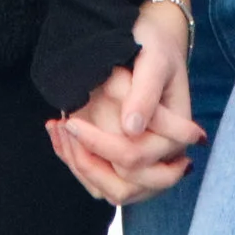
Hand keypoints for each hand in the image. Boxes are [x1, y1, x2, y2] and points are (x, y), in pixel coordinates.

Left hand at [44, 0, 202, 206]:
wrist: (151, 43)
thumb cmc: (155, 45)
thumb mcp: (154, 59)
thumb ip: (145, 93)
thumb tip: (132, 128)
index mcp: (176, 137)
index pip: (136, 157)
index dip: (102, 145)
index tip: (71, 121)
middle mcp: (165, 159)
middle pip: (126, 187)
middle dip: (88, 162)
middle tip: (64, 124)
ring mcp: (147, 165)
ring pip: (111, 191)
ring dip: (80, 166)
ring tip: (58, 127)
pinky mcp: (128, 162)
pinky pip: (102, 182)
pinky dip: (77, 163)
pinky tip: (59, 131)